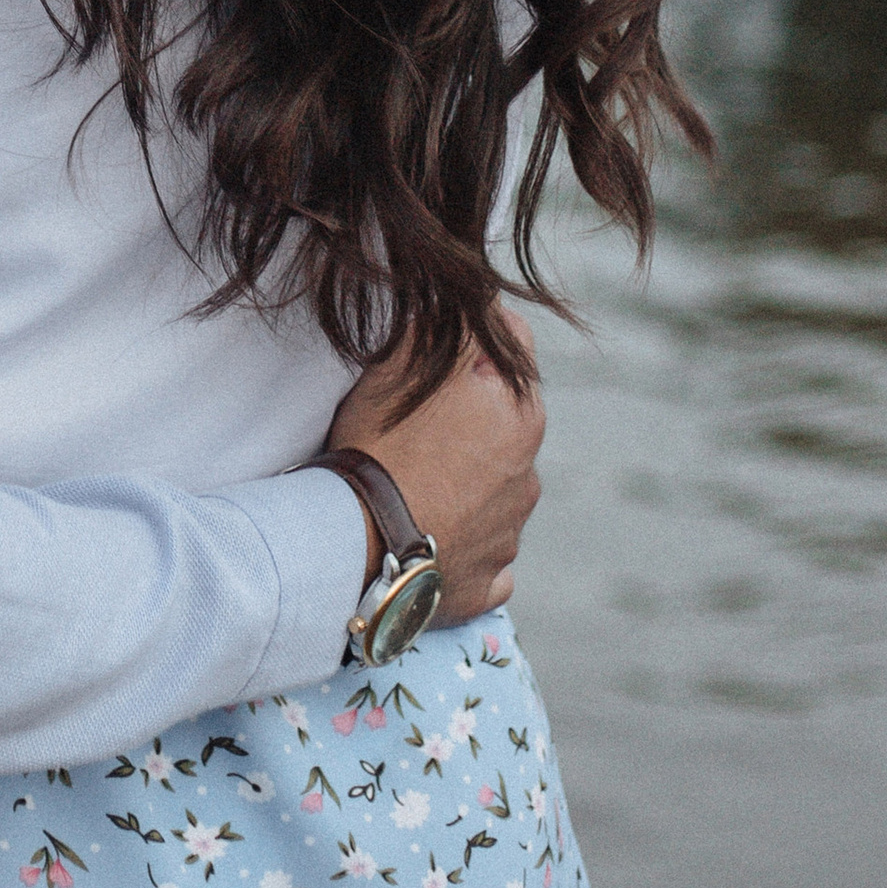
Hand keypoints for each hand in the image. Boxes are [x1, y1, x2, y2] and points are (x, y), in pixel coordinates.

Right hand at [328, 314, 543, 622]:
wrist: (358, 546)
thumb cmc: (378, 444)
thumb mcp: (405, 361)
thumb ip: (448, 326)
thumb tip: (471, 302)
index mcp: (520, 415)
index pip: (513, 344)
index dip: (476, 331)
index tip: (442, 331)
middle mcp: (528, 476)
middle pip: (503, 422)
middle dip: (469, 412)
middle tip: (412, 415)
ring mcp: (509, 536)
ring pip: (493, 491)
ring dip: (465, 480)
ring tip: (411, 481)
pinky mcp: (486, 585)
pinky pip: (480, 554)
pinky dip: (461, 542)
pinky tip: (426, 534)